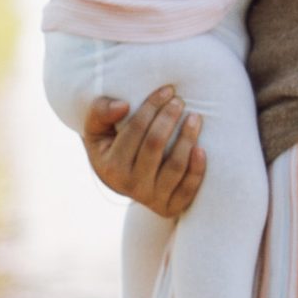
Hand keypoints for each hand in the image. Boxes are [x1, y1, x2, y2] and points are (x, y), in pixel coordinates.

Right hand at [82, 87, 206, 216]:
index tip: (167, 90)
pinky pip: (188, 189)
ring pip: (175, 166)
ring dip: (187, 139)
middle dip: (169, 118)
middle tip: (180, 101)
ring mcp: (152, 198)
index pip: (135, 129)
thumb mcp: (97, 130)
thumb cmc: (111, 147)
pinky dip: (197, 169)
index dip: (152, 106)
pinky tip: (201, 149)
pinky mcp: (171, 207)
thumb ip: (101, 112)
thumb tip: (123, 106)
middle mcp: (130, 185)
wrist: (121, 181)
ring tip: (195, 118)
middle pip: (155, 144)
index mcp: (111, 166)